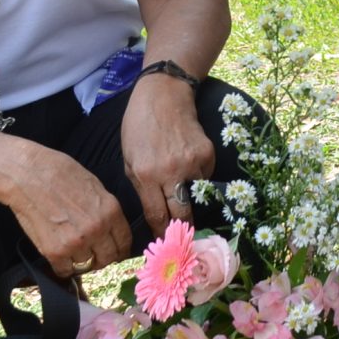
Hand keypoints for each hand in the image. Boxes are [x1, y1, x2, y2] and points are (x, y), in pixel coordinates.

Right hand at [2, 145, 131, 281]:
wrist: (28, 175)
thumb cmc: (60, 173)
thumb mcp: (94, 186)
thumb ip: (105, 209)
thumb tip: (110, 228)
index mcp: (110, 211)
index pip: (124, 241)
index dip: (119, 249)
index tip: (114, 252)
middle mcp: (97, 229)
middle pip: (108, 258)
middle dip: (102, 258)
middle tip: (92, 255)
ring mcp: (76, 242)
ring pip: (87, 265)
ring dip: (81, 261)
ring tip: (71, 250)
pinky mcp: (55, 251)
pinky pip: (65, 271)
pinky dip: (63, 267)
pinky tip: (59, 257)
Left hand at [121, 74, 214, 233]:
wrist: (164, 95)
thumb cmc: (139, 128)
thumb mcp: (130, 160)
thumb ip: (143, 188)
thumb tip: (156, 215)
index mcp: (147, 175)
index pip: (157, 216)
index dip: (162, 233)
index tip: (165, 244)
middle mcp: (171, 172)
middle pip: (182, 214)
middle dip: (182, 229)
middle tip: (181, 236)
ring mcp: (193, 163)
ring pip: (196, 196)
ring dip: (189, 196)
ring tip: (180, 183)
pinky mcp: (208, 154)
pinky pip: (205, 177)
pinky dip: (197, 177)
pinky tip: (187, 161)